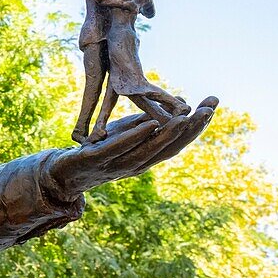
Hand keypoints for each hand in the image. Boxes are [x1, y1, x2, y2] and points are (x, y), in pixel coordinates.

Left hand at [45, 96, 217, 201]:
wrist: (64, 173)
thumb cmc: (99, 150)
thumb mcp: (127, 131)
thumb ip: (151, 122)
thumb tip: (181, 105)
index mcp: (146, 157)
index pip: (177, 141)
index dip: (197, 125)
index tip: (213, 104)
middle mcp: (137, 164)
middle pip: (169, 147)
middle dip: (191, 128)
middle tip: (209, 108)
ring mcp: (117, 165)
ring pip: (148, 150)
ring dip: (169, 133)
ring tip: (186, 117)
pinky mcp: (96, 161)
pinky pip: (118, 148)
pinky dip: (135, 137)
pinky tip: (150, 124)